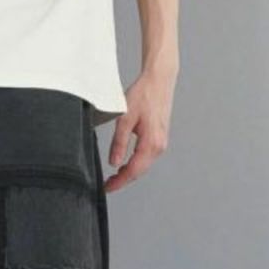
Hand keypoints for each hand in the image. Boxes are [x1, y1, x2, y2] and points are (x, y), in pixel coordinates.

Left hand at [105, 64, 177, 191]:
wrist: (159, 80)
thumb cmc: (144, 94)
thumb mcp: (125, 119)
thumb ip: (119, 143)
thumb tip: (114, 163)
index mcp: (151, 143)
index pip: (133, 170)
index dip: (119, 182)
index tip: (107, 187)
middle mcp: (159, 146)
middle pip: (139, 171)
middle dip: (123, 180)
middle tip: (107, 185)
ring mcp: (161, 142)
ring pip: (143, 165)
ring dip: (129, 172)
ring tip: (113, 177)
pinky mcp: (159, 138)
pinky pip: (147, 157)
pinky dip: (135, 163)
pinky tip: (125, 164)